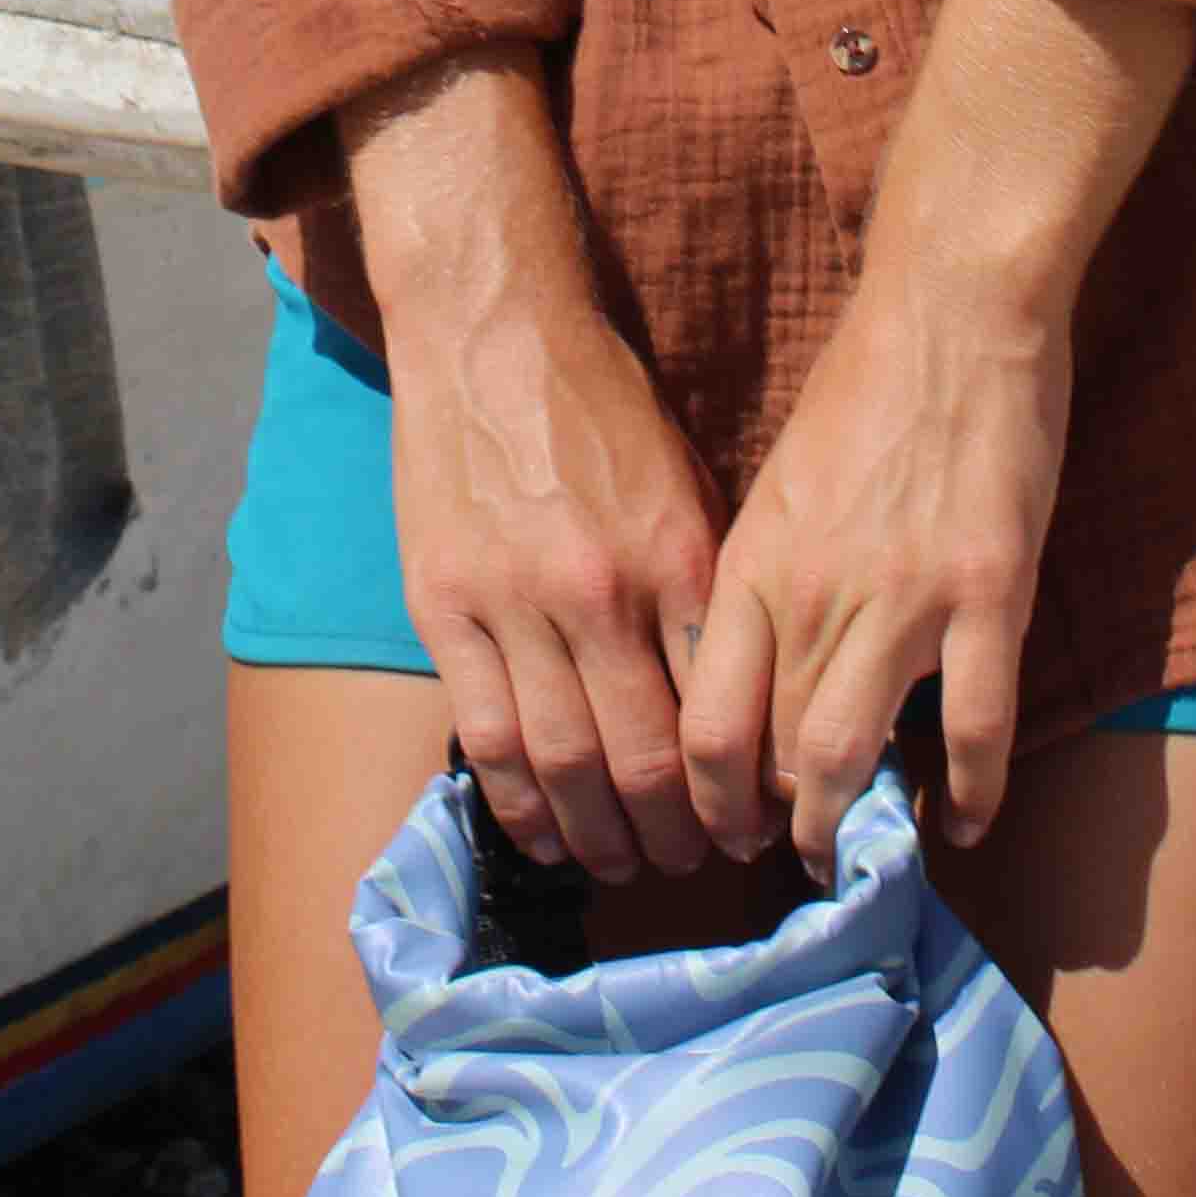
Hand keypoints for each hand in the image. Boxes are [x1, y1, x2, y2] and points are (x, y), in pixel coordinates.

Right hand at [388, 293, 724, 884]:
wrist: (494, 329)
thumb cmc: (602, 405)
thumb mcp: (688, 483)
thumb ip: (705, 588)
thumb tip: (740, 694)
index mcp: (679, 560)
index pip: (719, 712)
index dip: (738, 790)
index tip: (749, 827)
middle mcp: (602, 593)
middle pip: (646, 759)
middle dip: (677, 833)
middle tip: (694, 866)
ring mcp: (515, 604)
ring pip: (565, 762)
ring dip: (601, 836)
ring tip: (624, 867)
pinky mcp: (445, 606)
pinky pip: (486, 734)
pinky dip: (518, 802)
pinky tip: (543, 836)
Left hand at [680, 257, 1072, 875]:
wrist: (952, 314)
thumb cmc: (862, 394)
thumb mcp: (778, 492)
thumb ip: (764, 585)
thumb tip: (749, 676)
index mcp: (751, 568)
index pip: (703, 727)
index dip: (710, 801)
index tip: (729, 827)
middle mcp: (813, 596)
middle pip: (773, 758)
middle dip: (779, 829)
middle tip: (795, 859)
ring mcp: (904, 599)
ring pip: (853, 755)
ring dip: (850, 828)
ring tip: (859, 857)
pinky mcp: (990, 593)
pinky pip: (977, 728)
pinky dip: (971, 795)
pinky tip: (964, 824)